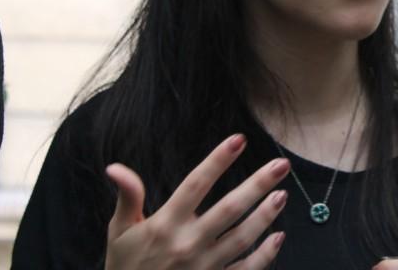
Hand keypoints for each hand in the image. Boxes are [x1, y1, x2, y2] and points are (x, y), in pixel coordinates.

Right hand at [105, 133, 290, 268]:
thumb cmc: (124, 266)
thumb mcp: (120, 231)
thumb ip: (127, 197)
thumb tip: (115, 167)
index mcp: (164, 224)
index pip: (196, 184)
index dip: (218, 161)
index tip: (239, 139)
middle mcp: (186, 243)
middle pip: (229, 208)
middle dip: (258, 184)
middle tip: (281, 164)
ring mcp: (202, 267)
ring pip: (242, 238)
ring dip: (265, 216)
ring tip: (283, 194)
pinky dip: (264, 255)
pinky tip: (278, 236)